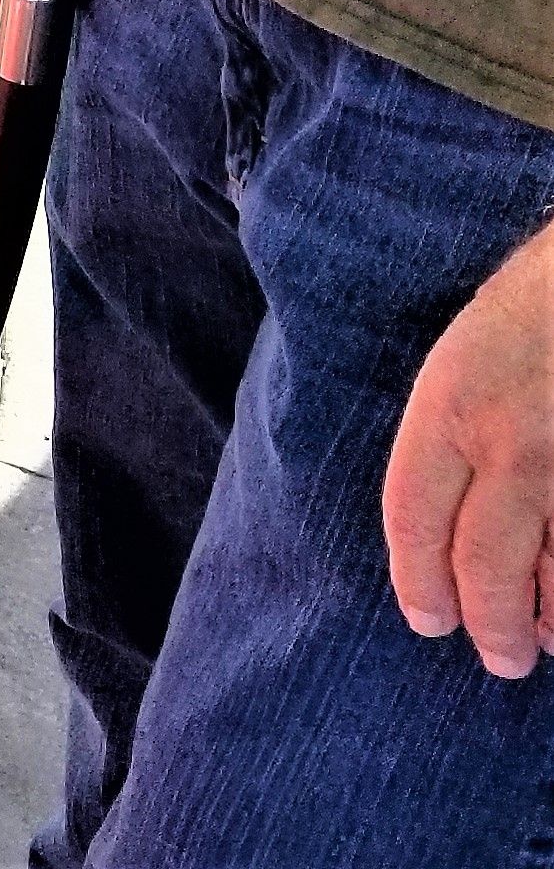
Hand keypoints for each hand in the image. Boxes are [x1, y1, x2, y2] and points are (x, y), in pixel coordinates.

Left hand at [384, 221, 553, 676]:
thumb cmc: (547, 295)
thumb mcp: (475, 346)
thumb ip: (458, 429)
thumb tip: (453, 513)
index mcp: (452, 403)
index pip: (413, 516)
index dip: (417, 580)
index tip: (427, 619)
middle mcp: (513, 444)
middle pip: (485, 565)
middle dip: (488, 623)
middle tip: (497, 658)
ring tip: (549, 645)